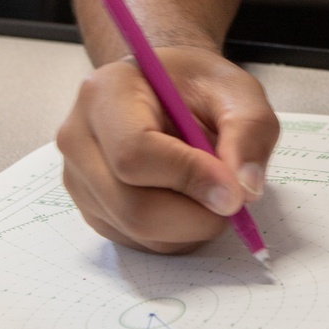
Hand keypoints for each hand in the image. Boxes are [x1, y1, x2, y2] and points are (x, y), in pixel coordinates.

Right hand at [57, 47, 278, 252]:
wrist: (164, 89)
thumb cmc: (196, 85)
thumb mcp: (236, 90)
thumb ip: (248, 131)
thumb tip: (243, 190)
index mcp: (105, 93)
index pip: (134, 153)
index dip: (188, 178)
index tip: (234, 190)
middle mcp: (79, 139)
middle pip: (133, 206)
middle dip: (195, 216)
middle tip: (234, 201)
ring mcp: (79, 180)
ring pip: (138, 231)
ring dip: (191, 226)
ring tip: (211, 189)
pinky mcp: (93, 211)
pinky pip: (139, 243)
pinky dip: (178, 234)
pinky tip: (190, 199)